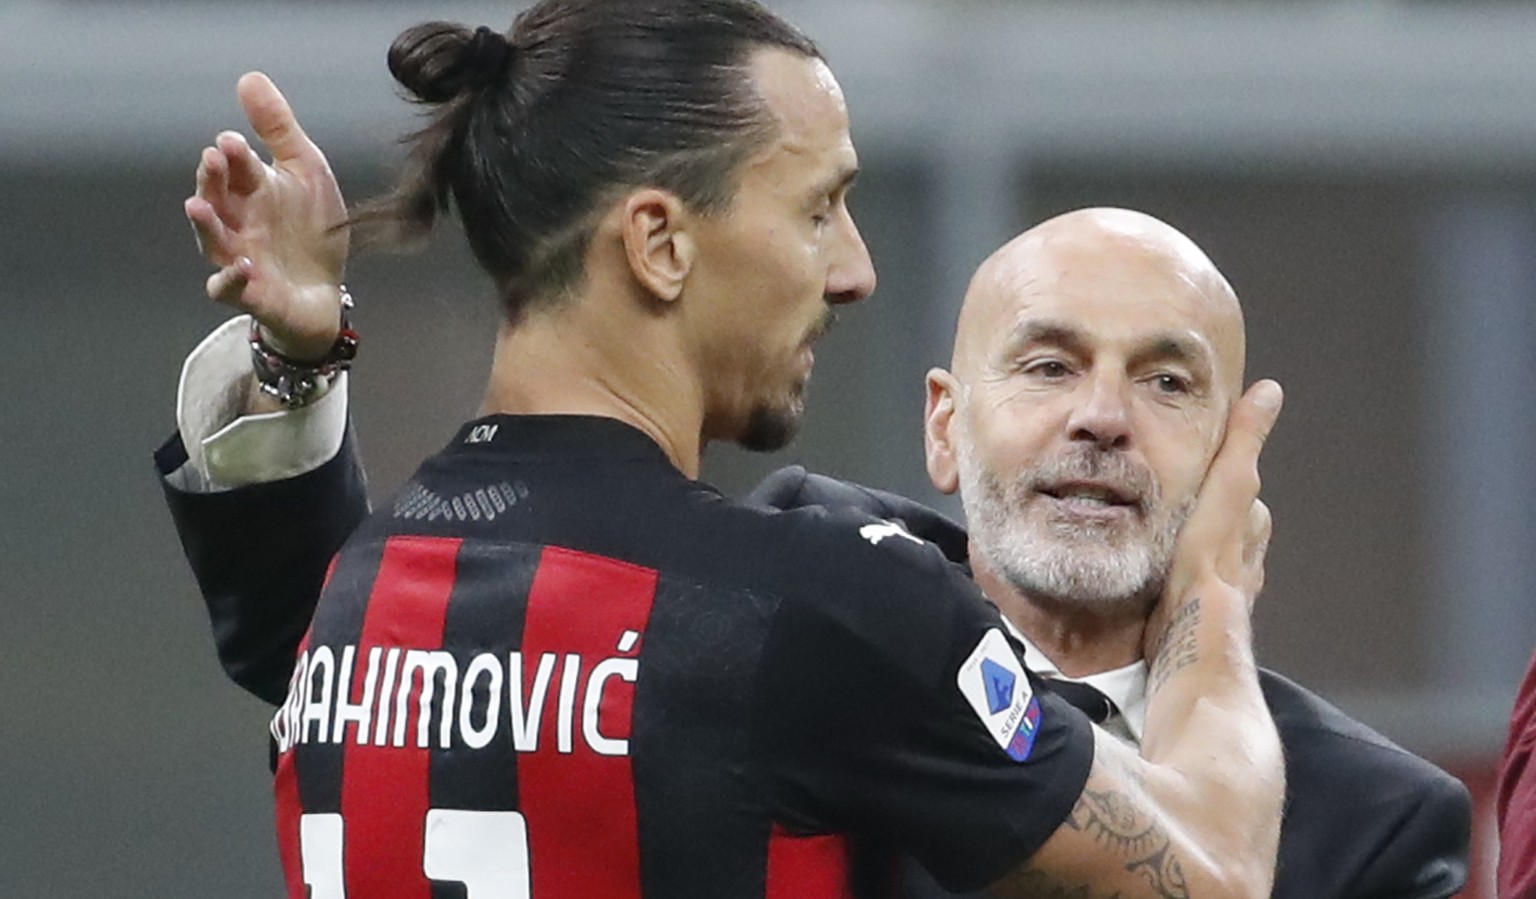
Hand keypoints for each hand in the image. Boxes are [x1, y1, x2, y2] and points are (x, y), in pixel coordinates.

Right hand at [184, 72, 348, 360]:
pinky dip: (233, 278)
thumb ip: (279, 129)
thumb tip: (249, 77)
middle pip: (215, 199)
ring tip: (199, 206)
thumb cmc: (310, 227)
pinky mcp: (251, 294)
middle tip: (213, 160)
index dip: (232, 155)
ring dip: (205, 224)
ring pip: (212, 241)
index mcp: (250, 191)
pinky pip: (231, 288)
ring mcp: (240, 259)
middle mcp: (237, 223)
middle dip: (212, 180)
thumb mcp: (304, 171)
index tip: (231, 140)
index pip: (235, 168)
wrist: (326, 289)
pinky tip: (244, 264)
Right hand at [1145, 380, 1282, 656]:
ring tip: (1158, 542)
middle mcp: (1244, 560)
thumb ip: (1243, 442)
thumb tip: (1269, 391)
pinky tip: (1157, 585)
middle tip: (1172, 505)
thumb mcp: (1224, 487)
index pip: (1239, 491)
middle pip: (1224, 526)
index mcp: (1250, 525)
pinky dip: (1176, 583)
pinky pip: (1188, 591)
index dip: (1220, 477)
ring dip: (1187, 551)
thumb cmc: (1205, 562)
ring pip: (1207, 560)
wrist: (1191, 637)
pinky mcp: (1196, 620)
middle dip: (1203, 515)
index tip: (1200, 467)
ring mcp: (1222, 593)